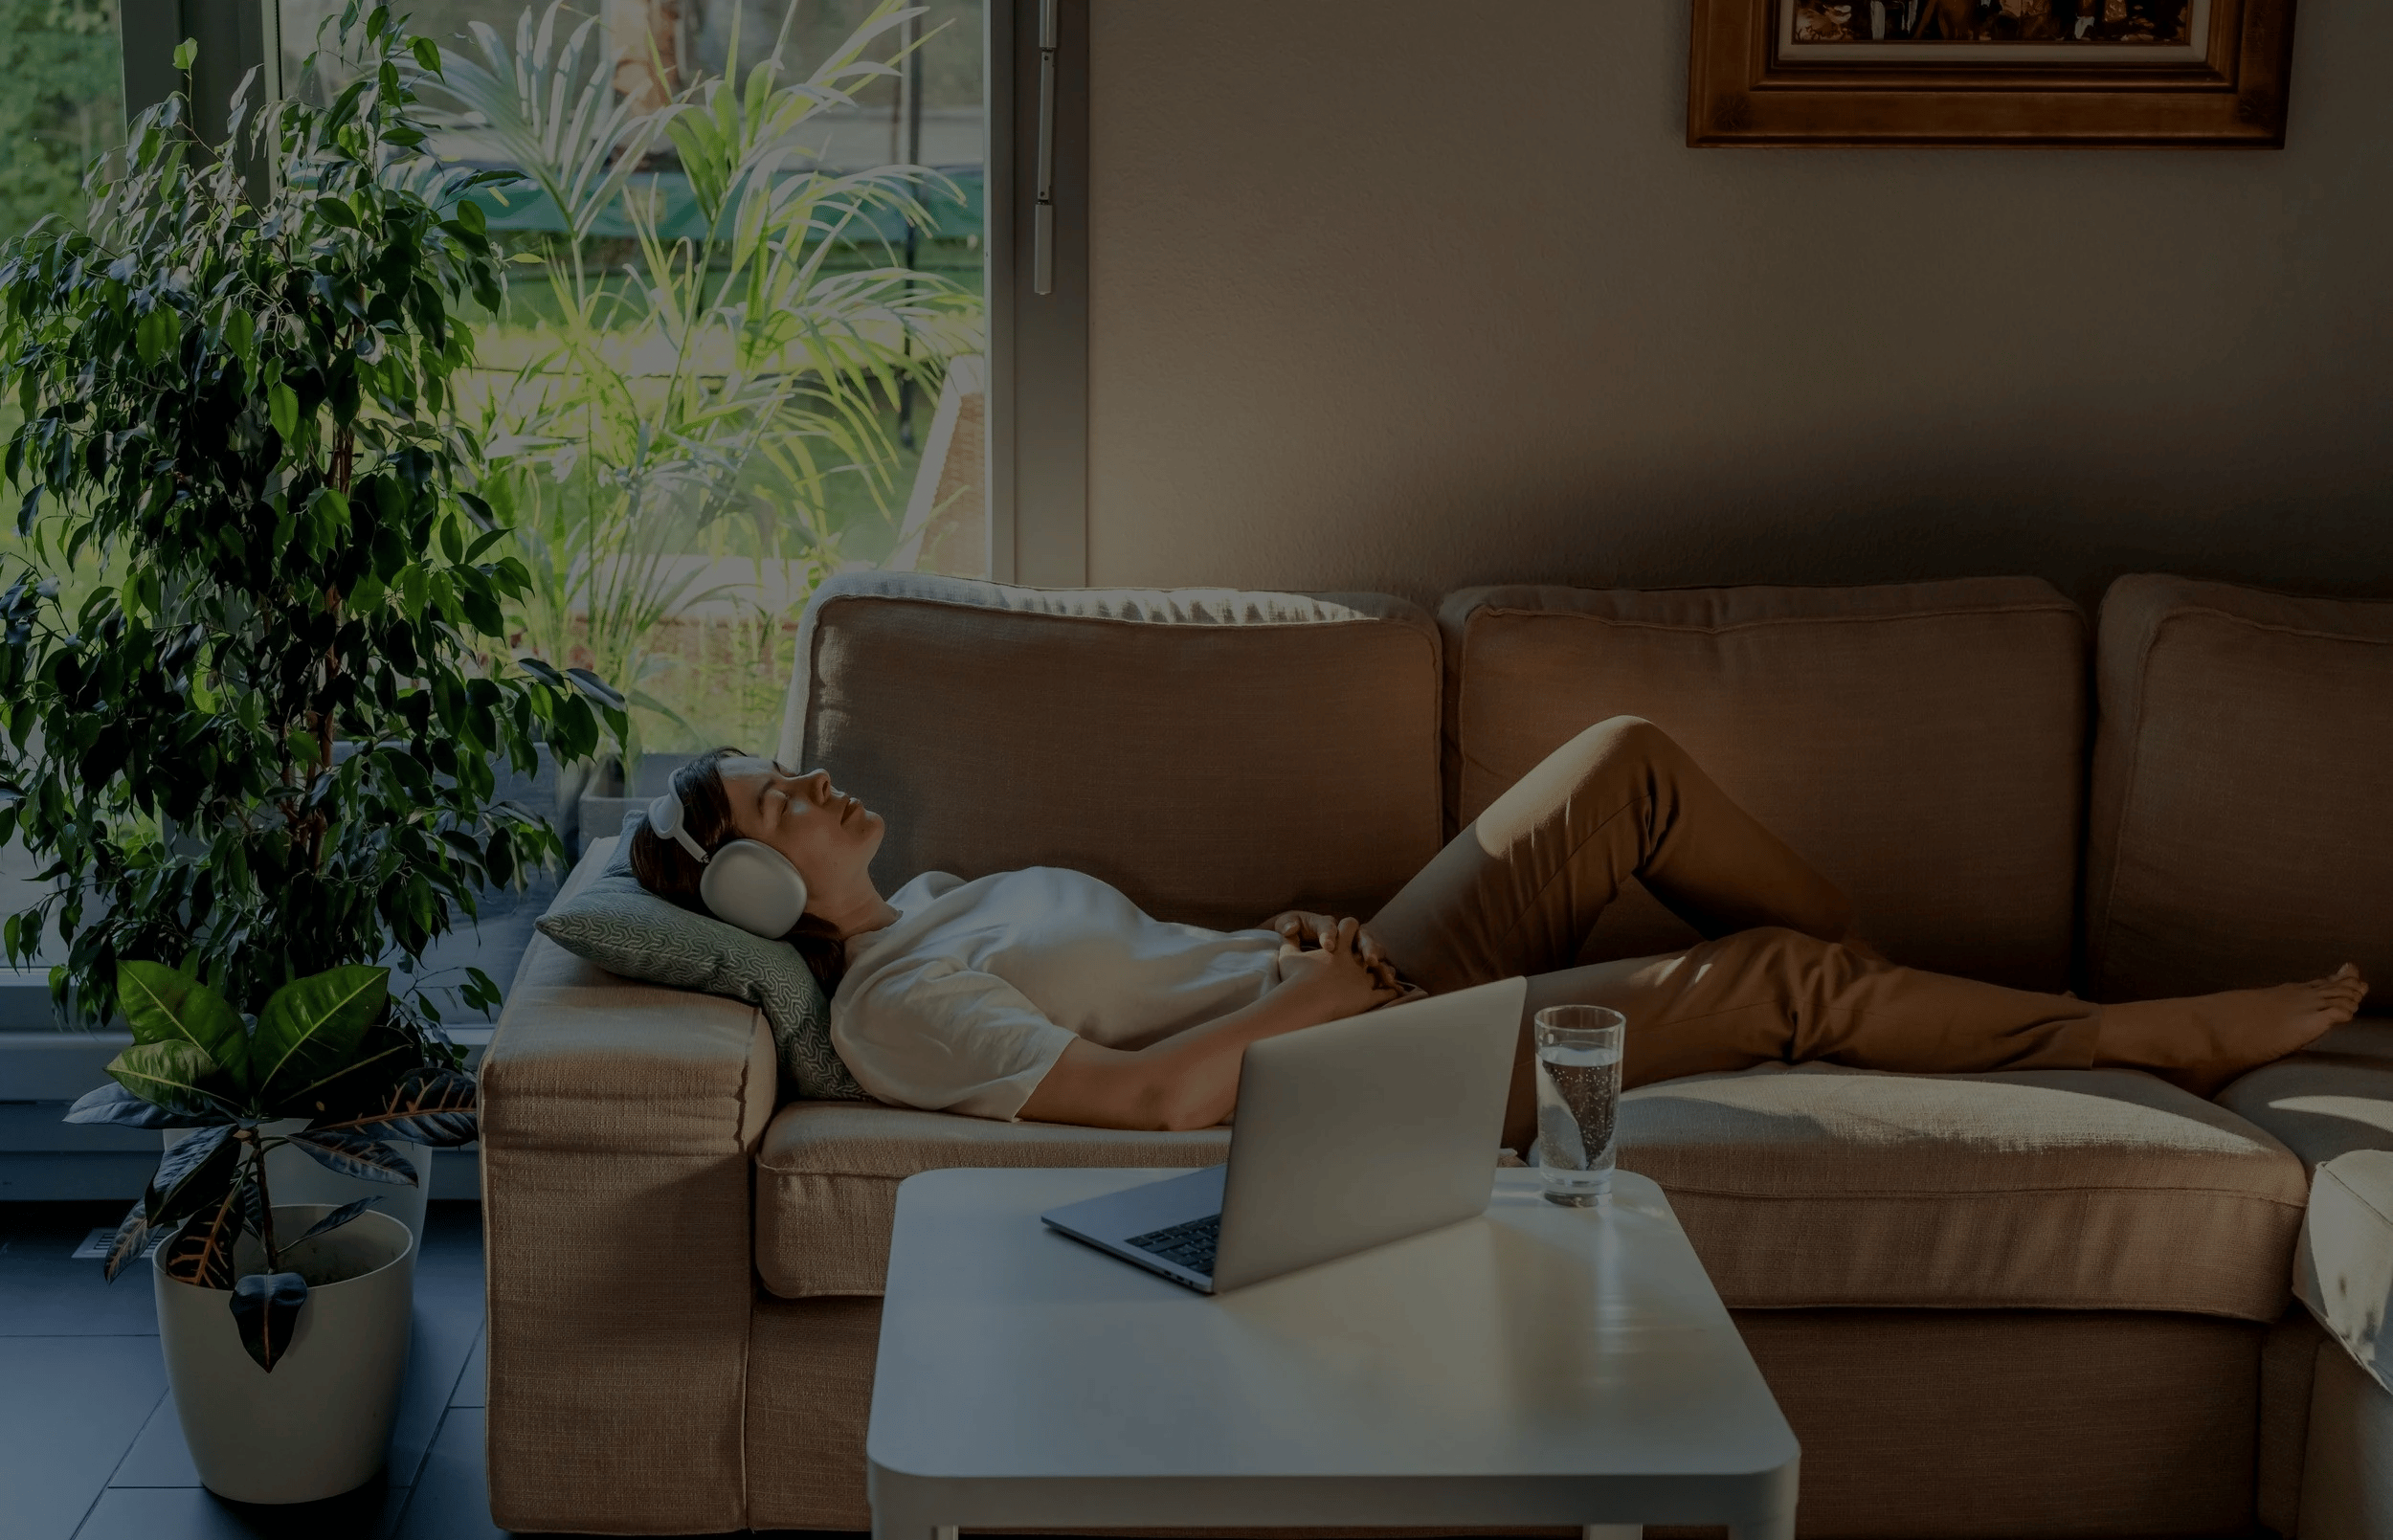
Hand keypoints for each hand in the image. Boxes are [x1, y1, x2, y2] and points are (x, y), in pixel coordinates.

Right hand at [1273, 916, 1401, 1021]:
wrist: (1304, 1002)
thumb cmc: (1294, 980)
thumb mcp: (1287, 956)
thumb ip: (1289, 941)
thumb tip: (1286, 931)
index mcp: (1338, 947)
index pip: (1350, 925)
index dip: (1350, 927)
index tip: (1350, 932)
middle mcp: (1354, 960)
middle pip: (1370, 946)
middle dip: (1372, 948)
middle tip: (1372, 955)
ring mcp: (1362, 979)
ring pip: (1381, 970)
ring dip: (1384, 971)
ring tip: (1387, 975)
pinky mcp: (1366, 998)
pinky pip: (1384, 993)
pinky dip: (1390, 992)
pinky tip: (1394, 993)